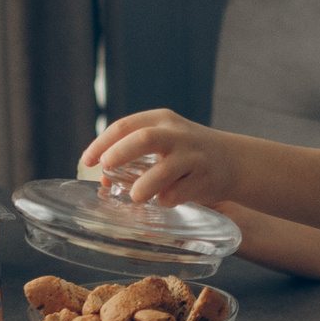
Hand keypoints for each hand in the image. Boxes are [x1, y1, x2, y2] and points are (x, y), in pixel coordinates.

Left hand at [81, 109, 242, 207]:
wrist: (232, 160)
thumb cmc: (187, 152)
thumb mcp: (164, 141)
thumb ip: (135, 155)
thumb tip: (103, 179)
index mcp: (161, 120)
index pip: (125, 126)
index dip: (102, 143)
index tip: (87, 161)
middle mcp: (177, 134)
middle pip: (144, 139)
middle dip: (120, 153)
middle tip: (106, 169)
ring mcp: (192, 156)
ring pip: (164, 170)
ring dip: (144, 185)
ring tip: (135, 197)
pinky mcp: (204, 179)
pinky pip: (179, 192)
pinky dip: (166, 199)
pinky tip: (163, 200)